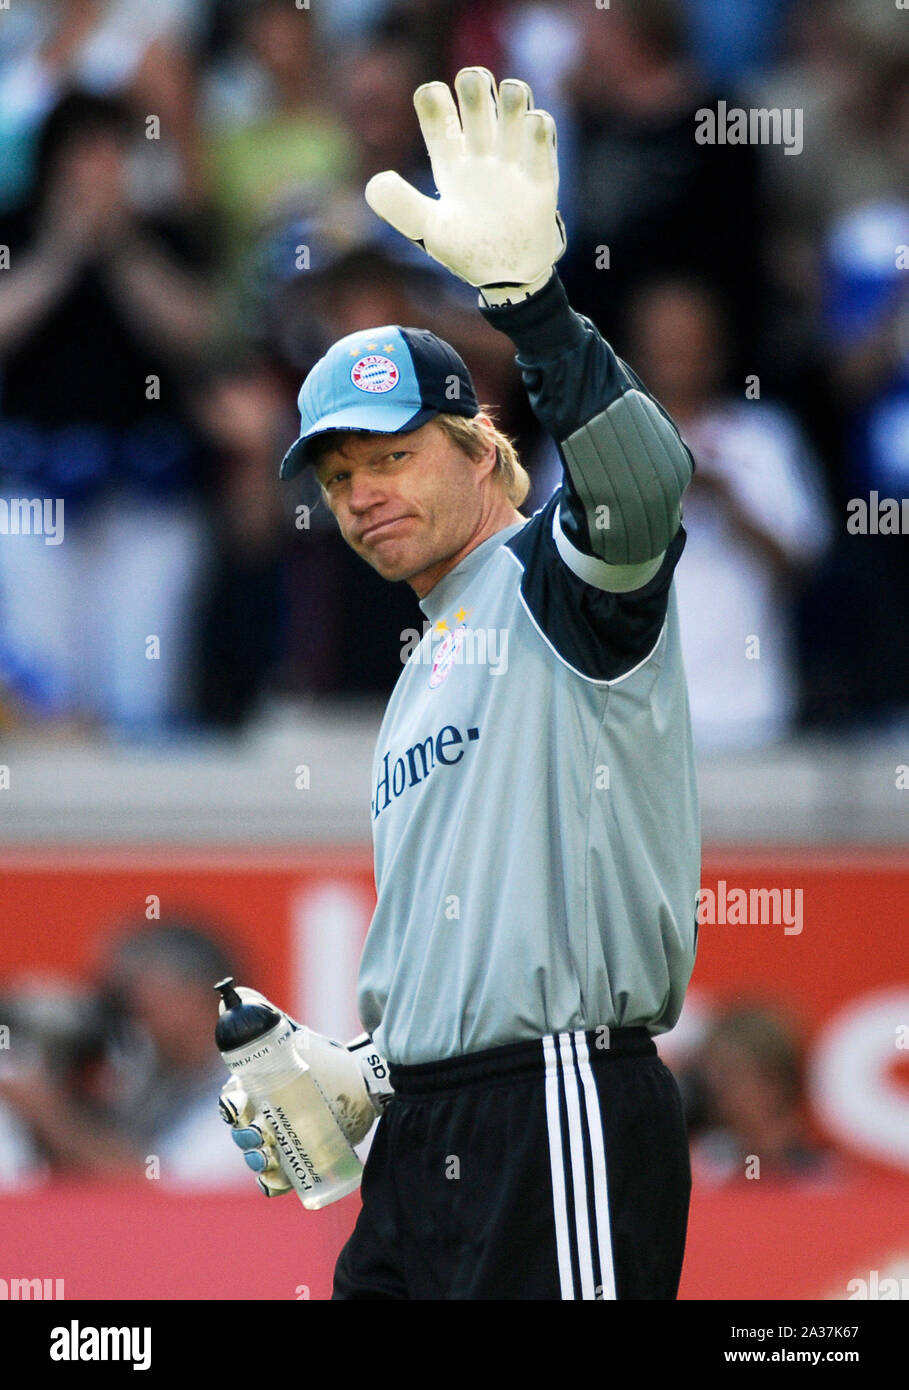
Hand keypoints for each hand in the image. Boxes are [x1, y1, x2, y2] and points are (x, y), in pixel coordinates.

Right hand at [217, 990, 392, 1197]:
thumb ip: (265, 1014)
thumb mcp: (293, 1037)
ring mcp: (281, 1141)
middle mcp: (263, 1119)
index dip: (230, 1108)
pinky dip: (274, 1183)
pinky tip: (280, 1179)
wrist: (360, 1081)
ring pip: (257, 1158)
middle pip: (241, 1135)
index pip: (230, 1104)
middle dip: (243, 1138)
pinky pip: (279, 1180)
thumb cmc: (322, 1058)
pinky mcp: (301, 1159)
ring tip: (269, 1156)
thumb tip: (234, 992)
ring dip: (255, 1162)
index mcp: (255, 1092)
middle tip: (259, 1134)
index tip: (240, 1108)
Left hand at [365, 66, 565, 304]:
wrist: (509, 278)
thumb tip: (375, 182)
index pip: (437, 113)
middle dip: (474, 82)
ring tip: (512, 96)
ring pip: (513, 106)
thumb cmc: (467, 253)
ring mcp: (511, 160)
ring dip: (513, 95)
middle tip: (472, 82)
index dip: (433, 99)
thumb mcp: (430, 231)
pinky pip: (541, 135)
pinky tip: (533, 125)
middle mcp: (479, 153)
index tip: (434, 98)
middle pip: (476, 97)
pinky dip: (537, 123)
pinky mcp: (540, 173)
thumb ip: (401, 207)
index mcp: (449, 161)